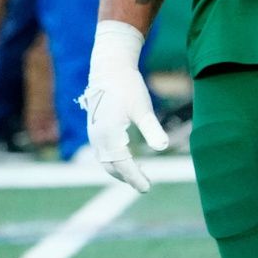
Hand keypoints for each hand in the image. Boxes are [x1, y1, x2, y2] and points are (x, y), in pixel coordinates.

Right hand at [82, 20, 166, 192]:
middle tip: (145, 186)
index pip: (122, 164)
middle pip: (111, 166)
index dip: (135, 178)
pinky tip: (127, 159)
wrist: (109, 69)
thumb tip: (163, 148)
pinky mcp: (96, 129)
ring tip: (137, 176)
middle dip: (127, 177)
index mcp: (108, 134)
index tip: (147, 188)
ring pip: (106, 160)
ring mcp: (94, 134)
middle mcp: (97, 137)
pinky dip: (114, 161)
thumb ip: (152, 129)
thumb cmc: (127, 87)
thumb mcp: (143, 108)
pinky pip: (103, 152)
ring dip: (120, 171)